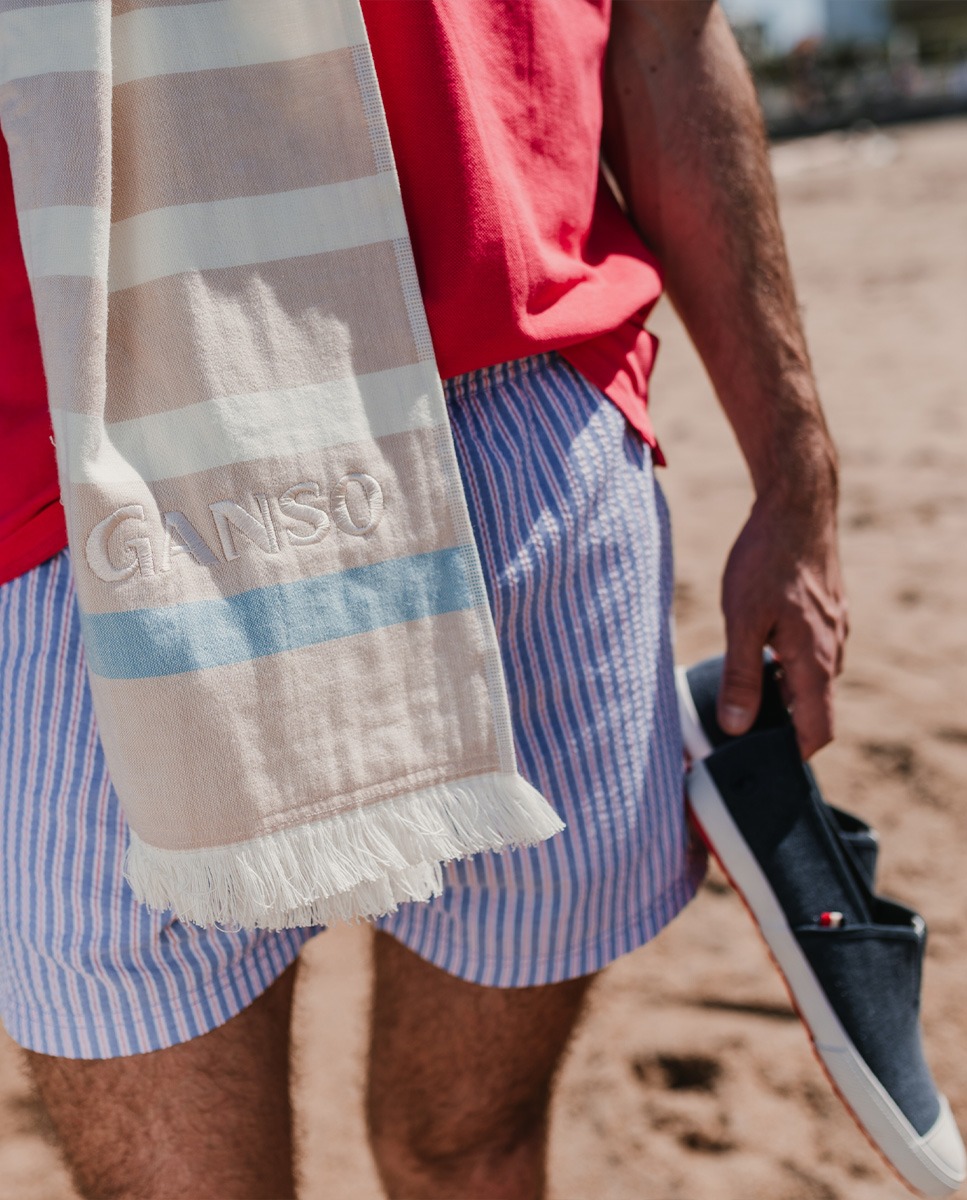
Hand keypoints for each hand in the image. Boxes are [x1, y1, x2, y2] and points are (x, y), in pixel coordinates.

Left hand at [716, 485, 848, 759]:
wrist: (797, 504)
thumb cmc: (766, 559)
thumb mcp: (742, 621)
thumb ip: (741, 676)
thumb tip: (737, 726)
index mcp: (815, 660)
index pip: (818, 731)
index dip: (794, 754)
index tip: (762, 762)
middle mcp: (833, 649)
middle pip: (816, 708)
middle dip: (784, 724)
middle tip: (742, 728)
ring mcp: (835, 628)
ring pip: (814, 678)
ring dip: (786, 691)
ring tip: (744, 690)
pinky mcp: (828, 610)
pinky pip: (813, 652)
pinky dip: (790, 663)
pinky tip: (759, 649)